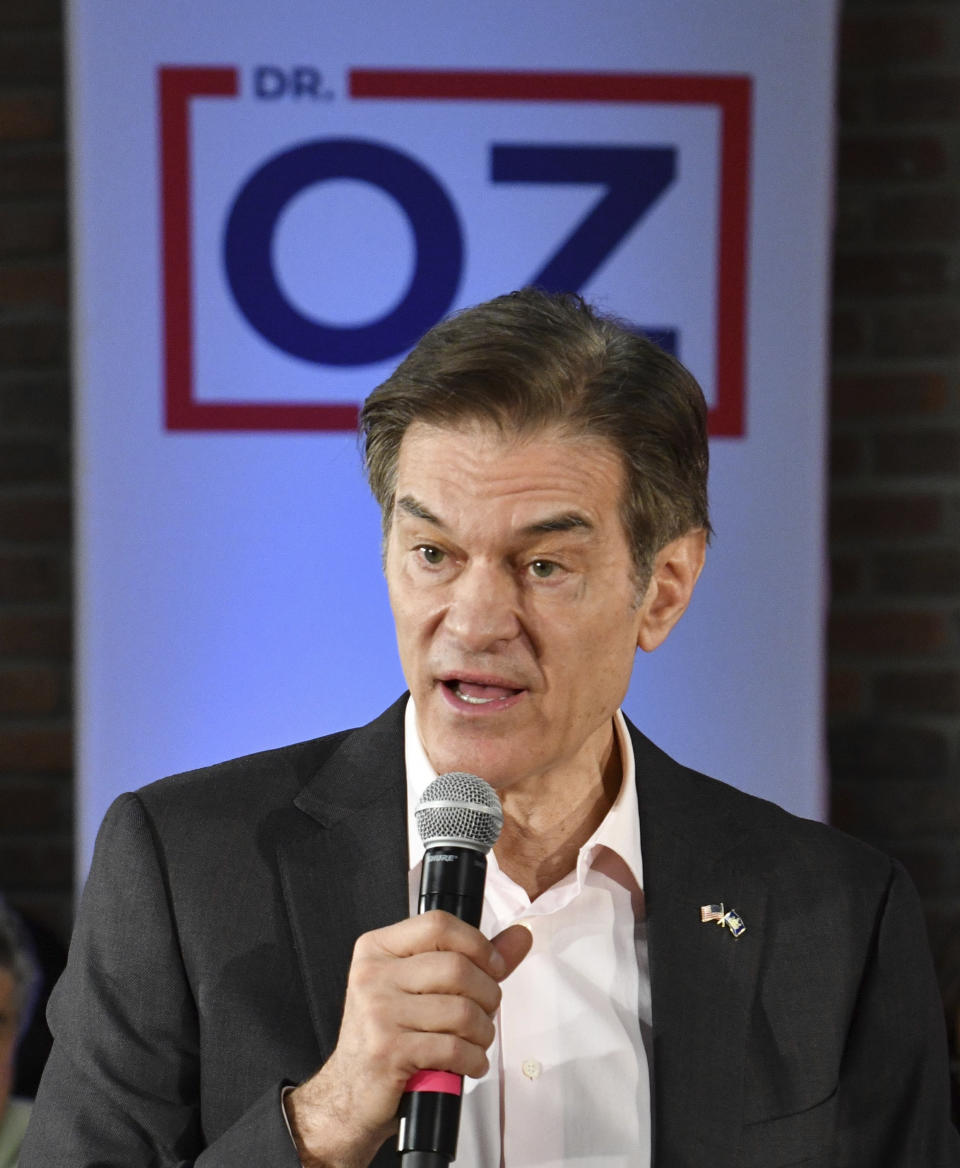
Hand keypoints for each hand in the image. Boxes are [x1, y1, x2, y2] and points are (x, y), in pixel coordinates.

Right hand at [284, 912, 531, 1167]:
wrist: (348, 1094)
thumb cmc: (389, 1036)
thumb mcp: (420, 988)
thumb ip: (472, 960)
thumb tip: (521, 936)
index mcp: (377, 949)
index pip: (438, 924)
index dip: (478, 944)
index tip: (494, 966)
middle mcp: (373, 975)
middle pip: (456, 968)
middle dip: (488, 994)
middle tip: (487, 1011)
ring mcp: (378, 1012)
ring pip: (461, 1010)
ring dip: (483, 1032)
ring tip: (477, 1041)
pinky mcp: (388, 1050)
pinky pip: (453, 1048)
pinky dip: (473, 1059)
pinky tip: (469, 1063)